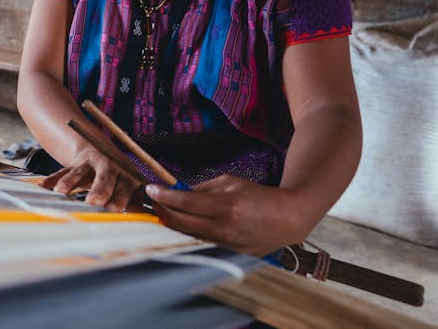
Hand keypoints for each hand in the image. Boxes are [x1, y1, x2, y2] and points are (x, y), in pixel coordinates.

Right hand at [39, 147, 143, 211]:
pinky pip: (61, 172)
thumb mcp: (132, 187)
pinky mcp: (74, 164)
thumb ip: (136, 203)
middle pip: (104, 177)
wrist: (101, 151)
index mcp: (127, 175)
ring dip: (70, 182)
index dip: (121, 197)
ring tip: (62, 192)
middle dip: (99, 189)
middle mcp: (109, 167)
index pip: (125, 187)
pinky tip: (42, 187)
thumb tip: (146, 222)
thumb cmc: (120, 179)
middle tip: (94, 202)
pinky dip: (51, 180)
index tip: (115, 209)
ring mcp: (90, 164)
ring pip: (79, 172)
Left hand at [145, 174, 313, 256]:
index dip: (164, 195)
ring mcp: (225, 244)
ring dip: (173, 223)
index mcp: (224, 206)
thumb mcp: (230, 183)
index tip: (151, 189)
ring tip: (165, 211)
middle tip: (153, 201)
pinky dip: (189, 233)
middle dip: (162, 210)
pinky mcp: (228, 254)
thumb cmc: (258, 196)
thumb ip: (202, 188)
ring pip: (187, 235)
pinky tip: (184, 225)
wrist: (286, 219)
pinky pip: (201, 243)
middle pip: (179, 222)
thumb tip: (178, 192)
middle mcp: (223, 228)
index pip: (184, 202)